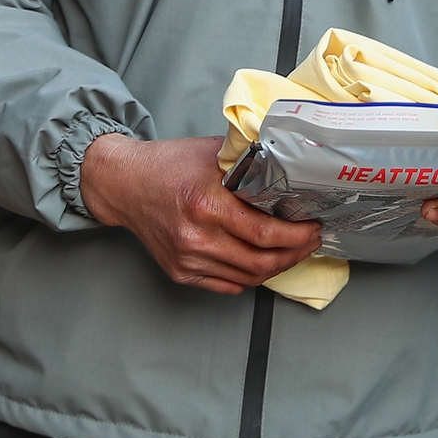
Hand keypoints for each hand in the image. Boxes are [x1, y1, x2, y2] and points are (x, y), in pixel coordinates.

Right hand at [79, 134, 321, 292]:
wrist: (123, 183)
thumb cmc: (167, 164)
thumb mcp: (213, 153)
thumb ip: (249, 163)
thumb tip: (290, 168)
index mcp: (206, 204)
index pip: (264, 233)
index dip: (297, 236)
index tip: (313, 228)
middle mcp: (196, 237)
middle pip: (260, 262)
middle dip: (294, 254)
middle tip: (310, 241)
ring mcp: (186, 259)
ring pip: (246, 277)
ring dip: (276, 268)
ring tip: (291, 251)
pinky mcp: (180, 272)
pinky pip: (226, 285)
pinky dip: (250, 278)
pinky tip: (263, 263)